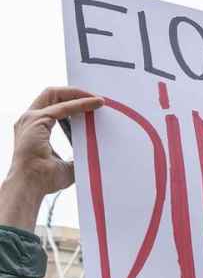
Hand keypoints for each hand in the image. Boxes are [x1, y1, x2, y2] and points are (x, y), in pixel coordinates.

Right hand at [1, 87, 102, 229]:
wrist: (31, 185)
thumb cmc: (45, 179)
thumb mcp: (67, 164)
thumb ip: (77, 155)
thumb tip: (94, 154)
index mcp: (34, 128)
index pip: (52, 106)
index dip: (71, 101)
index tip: (91, 103)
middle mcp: (29, 120)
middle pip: (51, 94)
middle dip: (74, 92)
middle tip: (96, 98)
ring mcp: (31, 118)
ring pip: (55, 94)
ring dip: (79, 94)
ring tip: (98, 99)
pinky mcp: (37, 121)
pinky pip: (64, 107)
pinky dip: (81, 104)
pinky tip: (95, 104)